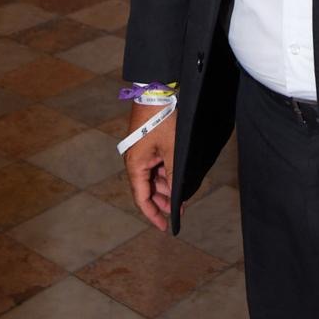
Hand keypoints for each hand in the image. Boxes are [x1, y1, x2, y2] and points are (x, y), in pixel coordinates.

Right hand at [123, 101, 176, 231]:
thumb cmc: (162, 121)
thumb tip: (178, 196)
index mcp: (135, 166)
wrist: (156, 92)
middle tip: (180, 211)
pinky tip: (177, 177)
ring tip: (183, 194)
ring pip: (154, 177)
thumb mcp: (172, 151)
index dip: (154, 214)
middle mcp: (135, 161)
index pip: (142, 199)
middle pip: (148, 189)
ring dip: (166, 187)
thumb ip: (174, 176)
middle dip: (163, 201)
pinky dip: (166, 173)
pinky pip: (156, 165)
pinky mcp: (148, 144)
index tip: (166, 226)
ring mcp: (142, 152)